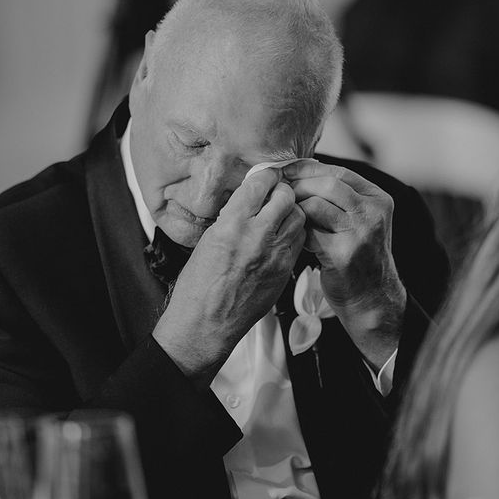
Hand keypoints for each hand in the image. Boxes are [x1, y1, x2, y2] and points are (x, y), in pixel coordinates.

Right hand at [153, 168, 305, 383]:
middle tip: (276, 193)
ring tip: (280, 214)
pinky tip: (283, 236)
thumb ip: (233, 217)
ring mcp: (274, 254)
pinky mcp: (284, 270)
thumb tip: (250, 200)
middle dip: (282, 190)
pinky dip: (294, 232)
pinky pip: (299, 241)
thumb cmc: (199, 286)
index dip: (266, 175)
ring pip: (298, 216)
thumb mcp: (208, 240)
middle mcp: (256, 236)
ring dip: (291, 210)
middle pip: (285, 196)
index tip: (266, 175)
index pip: (260, 183)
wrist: (205, 324)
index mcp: (231, 224)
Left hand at [283, 160, 405, 369]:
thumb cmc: (359, 257)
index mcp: (378, 199)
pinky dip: (298, 230)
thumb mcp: (361, 221)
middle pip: (328, 183)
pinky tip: (294, 235)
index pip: (339, 172)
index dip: (308, 168)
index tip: (287, 170)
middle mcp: (373, 213)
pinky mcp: (343, 253)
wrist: (371, 298)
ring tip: (285, 213)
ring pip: (317, 205)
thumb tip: (301, 173)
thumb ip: (341, 198)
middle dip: (298, 184)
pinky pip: (310, 231)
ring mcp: (360, 233)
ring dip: (295, 207)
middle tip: (279, 190)